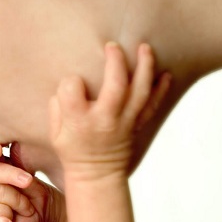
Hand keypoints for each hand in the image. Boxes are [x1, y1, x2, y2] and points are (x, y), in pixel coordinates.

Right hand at [49, 43, 170, 181]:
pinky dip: (162, 89)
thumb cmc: (73, 151)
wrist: (96, 175)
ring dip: (144, 66)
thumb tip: (68, 86)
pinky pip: (153, 105)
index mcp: (78, 119)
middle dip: (116, 60)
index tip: (72, 85)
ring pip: (139, 90)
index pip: (72, 86)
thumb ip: (58, 106)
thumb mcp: (54, 132)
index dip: (71, 82)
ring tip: (144, 47)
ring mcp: (124, 122)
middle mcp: (103, 118)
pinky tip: (166, 74)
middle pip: (115, 83)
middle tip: (113, 46)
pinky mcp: (136, 125)